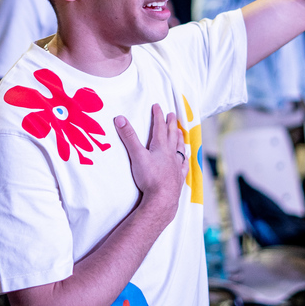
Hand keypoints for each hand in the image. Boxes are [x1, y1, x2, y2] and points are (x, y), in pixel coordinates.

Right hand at [114, 104, 187, 221]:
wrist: (162, 199)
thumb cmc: (149, 177)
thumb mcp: (136, 155)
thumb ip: (128, 137)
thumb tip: (120, 118)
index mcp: (160, 147)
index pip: (159, 127)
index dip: (158, 116)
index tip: (157, 106)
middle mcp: (171, 154)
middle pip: (172, 135)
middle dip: (171, 123)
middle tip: (172, 114)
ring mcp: (176, 166)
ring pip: (179, 148)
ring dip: (179, 138)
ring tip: (180, 132)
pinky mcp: (178, 178)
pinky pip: (183, 165)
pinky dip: (184, 159)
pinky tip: (185, 158)